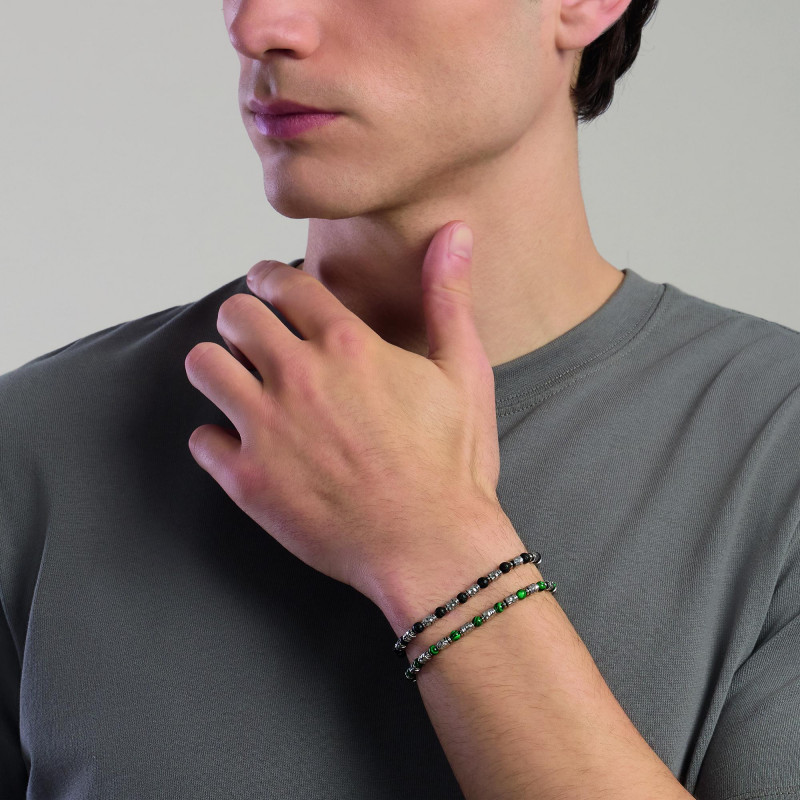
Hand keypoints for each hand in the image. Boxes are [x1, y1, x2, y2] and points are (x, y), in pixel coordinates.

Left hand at [184, 221, 509, 608]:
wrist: (432, 548)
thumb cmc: (452, 465)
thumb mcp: (464, 373)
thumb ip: (449, 298)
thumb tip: (455, 233)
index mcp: (347, 345)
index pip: (283, 283)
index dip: (269, 277)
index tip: (267, 284)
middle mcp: (298, 378)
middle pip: (234, 315)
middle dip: (241, 316)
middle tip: (252, 332)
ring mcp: (267, 430)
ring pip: (203, 366)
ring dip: (216, 366)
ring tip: (238, 379)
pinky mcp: (249, 481)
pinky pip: (202, 440)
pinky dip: (216, 439)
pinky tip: (240, 445)